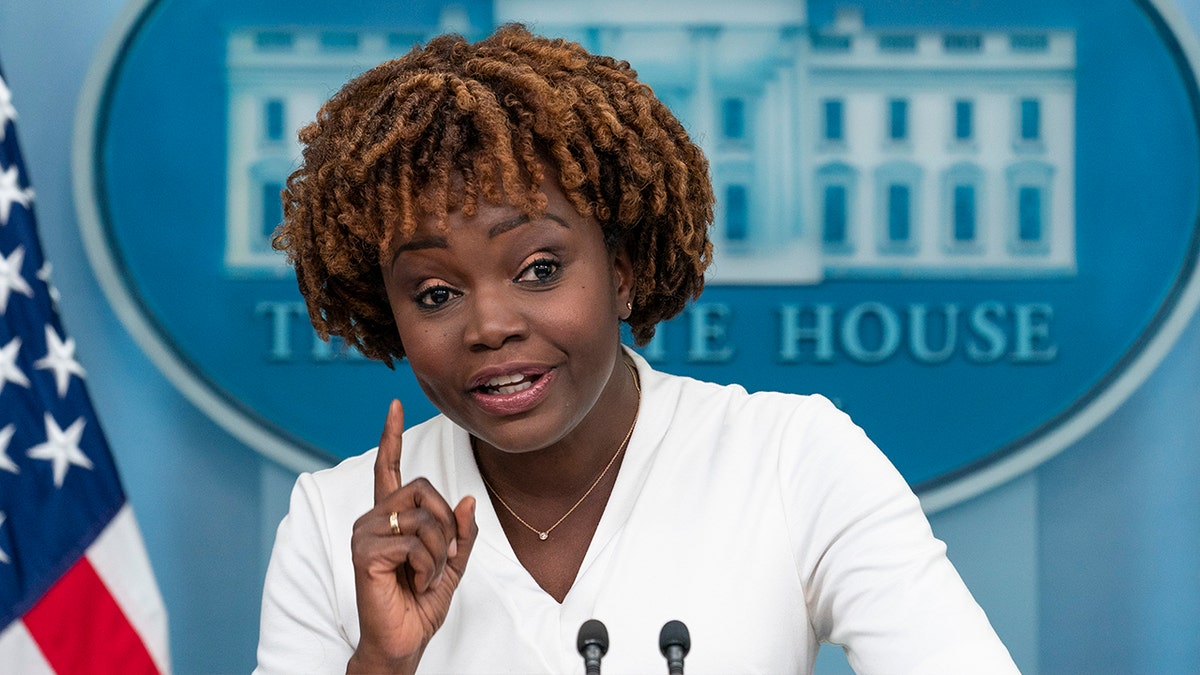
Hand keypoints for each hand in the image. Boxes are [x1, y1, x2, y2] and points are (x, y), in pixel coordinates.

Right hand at [347, 400, 477, 673]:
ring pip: (424, 518)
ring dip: (439, 553)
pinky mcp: (365, 552)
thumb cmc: (419, 602)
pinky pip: (416, 543)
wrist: (402, 641)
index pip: (389, 467)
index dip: (392, 436)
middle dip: (446, 525)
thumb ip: (461, 533)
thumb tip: (468, 500)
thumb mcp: (452, 563)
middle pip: (424, 489)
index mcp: (390, 516)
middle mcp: (373, 518)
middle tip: (441, 559)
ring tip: (425, 576)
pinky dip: (428, 567)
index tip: (394, 405)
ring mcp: (365, 533)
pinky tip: (415, 583)